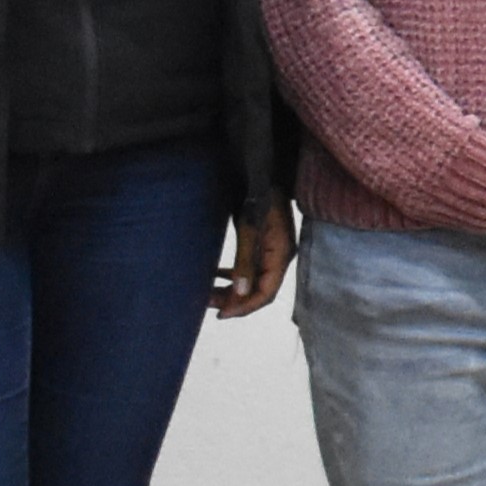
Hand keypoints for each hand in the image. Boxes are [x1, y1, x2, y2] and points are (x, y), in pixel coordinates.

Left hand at [214, 202, 293, 317]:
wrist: (264, 171)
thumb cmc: (258, 195)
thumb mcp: (249, 227)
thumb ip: (245, 260)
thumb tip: (239, 294)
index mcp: (280, 255)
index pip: (265, 293)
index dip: (243, 307)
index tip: (219, 314)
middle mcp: (279, 257)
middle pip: (259, 290)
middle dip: (234, 301)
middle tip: (205, 303)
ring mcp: (271, 250)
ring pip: (253, 280)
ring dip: (231, 290)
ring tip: (207, 293)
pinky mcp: (262, 243)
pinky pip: (249, 268)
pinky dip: (232, 276)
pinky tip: (215, 276)